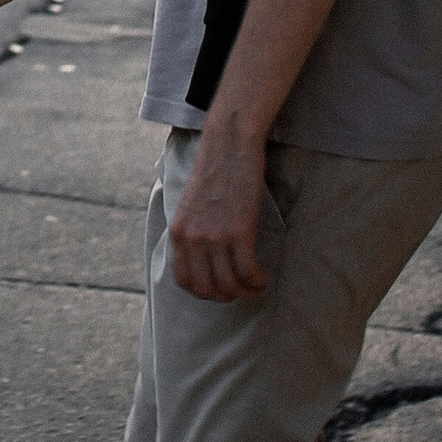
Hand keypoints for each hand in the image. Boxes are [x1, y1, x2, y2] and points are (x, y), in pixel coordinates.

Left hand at [169, 125, 270, 300]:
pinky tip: (264, 278)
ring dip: (246, 292)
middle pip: (206, 290)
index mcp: (177, 232)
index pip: (183, 281)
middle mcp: (192, 238)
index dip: (204, 292)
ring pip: (229, 285)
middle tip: (242, 289)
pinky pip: (247, 272)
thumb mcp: (191, 206)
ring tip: (257, 285)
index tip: (220, 289)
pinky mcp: (238, 231)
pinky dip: (257, 282)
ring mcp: (214, 236)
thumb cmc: (215, 172)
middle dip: (226, 296)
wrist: (229, 145)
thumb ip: (191, 232)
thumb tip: (202, 259)